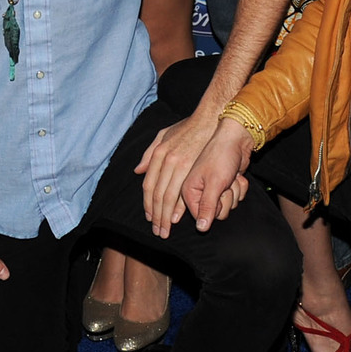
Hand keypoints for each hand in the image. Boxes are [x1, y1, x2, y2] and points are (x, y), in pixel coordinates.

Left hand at [135, 106, 225, 236]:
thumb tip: (137, 170)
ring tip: (165, 229)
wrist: (212, 120)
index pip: (149, 185)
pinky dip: (180, 208)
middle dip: (156, 216)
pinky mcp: (195, 170)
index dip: (148, 204)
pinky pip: (185, 193)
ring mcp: (181, 166)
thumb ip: (149, 153)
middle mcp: (167, 161)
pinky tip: (177, 218)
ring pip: (169, 197)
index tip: (150, 217)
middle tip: (157, 231)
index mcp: (159, 154)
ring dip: (166, 216)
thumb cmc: (189, 127)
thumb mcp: (164, 134)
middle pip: (157, 195)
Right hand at [179, 117, 255, 231]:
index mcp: (188, 189)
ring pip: (227, 207)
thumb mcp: (214, 183)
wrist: (238, 139)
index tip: (216, 194)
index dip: (213, 208)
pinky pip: (236, 198)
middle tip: (224, 184)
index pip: (200, 216)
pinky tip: (236, 176)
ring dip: (234, 193)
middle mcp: (198, 191)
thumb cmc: (222, 156)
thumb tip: (201, 228)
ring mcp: (213, 189)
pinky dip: (239, 188)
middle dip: (225, 200)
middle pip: (216, 213)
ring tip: (230, 177)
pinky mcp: (225, 186)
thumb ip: (207, 207)